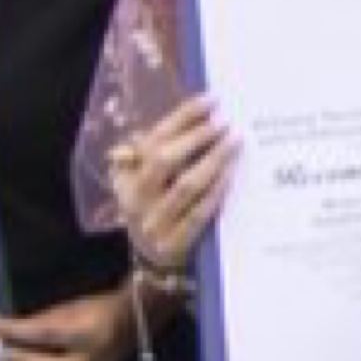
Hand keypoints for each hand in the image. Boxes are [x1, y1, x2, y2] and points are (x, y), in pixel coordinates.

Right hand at [109, 97, 237, 274]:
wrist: (156, 260)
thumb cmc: (159, 207)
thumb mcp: (147, 180)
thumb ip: (152, 153)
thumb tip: (169, 124)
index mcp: (125, 176)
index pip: (153, 139)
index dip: (182, 117)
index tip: (211, 100)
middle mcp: (135, 198)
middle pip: (163, 159)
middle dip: (196, 136)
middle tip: (224, 121)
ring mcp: (153, 223)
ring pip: (185, 185)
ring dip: (212, 160)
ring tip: (235, 141)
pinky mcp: (174, 244)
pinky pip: (199, 213)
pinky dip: (216, 191)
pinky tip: (232, 174)